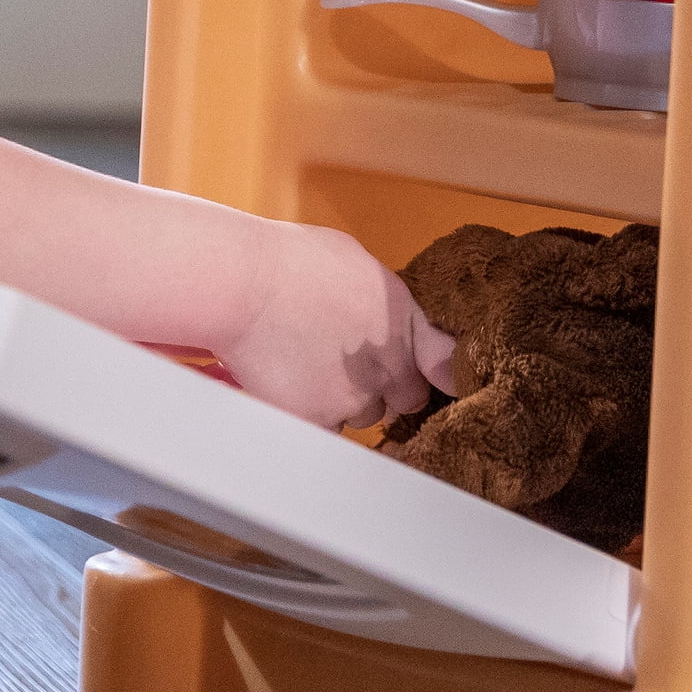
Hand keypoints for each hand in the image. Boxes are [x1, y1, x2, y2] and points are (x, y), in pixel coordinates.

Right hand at [218, 224, 456, 429]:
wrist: (246, 284)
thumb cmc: (292, 262)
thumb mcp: (357, 263)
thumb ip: (382, 301)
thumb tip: (381, 315)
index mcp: (403, 318)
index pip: (444, 363)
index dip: (436, 371)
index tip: (433, 377)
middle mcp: (389, 362)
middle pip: (406, 398)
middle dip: (387, 388)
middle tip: (353, 369)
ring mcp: (357, 395)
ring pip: (362, 415)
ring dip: (345, 402)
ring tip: (310, 369)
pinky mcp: (320, 418)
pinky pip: (326, 430)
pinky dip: (312, 416)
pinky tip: (293, 388)